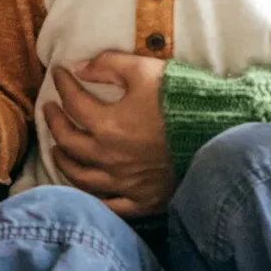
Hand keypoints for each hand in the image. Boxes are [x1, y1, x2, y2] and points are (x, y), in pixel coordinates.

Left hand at [41, 52, 173, 217]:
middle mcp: (109, 158)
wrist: (220, 133)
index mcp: (108, 125)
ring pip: (81, 177)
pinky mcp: (142, 200)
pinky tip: (84, 191)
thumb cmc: (182, 99)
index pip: (73, 103)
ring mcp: (124, 183)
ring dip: (64, 161)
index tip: (59, 73)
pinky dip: (92, 198)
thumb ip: (107, 65)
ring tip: (57, 150)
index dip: (63, 84)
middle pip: (69, 142)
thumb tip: (78, 68)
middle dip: (55, 122)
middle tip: (50, 110)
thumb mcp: (144, 70)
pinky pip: (109, 205)